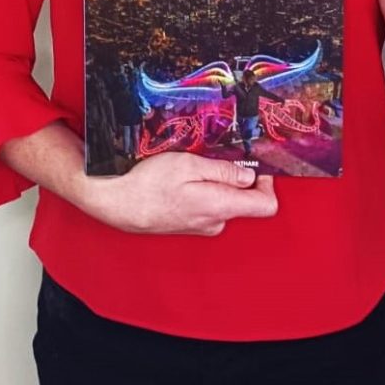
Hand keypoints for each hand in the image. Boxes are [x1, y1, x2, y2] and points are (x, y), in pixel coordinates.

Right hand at [95, 151, 277, 236]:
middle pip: (246, 201)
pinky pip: (208, 206)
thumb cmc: (148, 184)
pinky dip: (203, 191)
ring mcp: (202, 226)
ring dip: (216, 183)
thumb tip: (250, 176)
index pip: (266, 205)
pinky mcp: (190, 225)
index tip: (256, 165)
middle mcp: (215, 222)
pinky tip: (182, 180)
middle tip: (216, 158)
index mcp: (220, 206)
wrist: (117, 203)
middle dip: (238, 177)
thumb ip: (223, 171)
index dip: (267, 182)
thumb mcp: (189, 165)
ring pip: (225, 201)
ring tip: (192, 168)